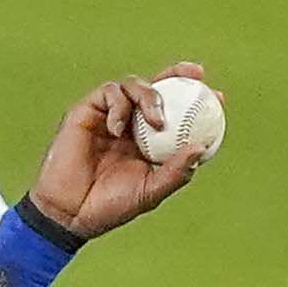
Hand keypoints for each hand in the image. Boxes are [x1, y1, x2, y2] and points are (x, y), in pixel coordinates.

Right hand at [27, 64, 211, 238]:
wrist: (69, 212)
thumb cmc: (110, 207)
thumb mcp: (150, 191)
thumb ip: (175, 171)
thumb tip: (200, 147)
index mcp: (149, 141)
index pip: (176, 113)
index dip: (196, 100)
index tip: (218, 97)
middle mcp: (130, 124)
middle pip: (156, 89)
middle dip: (177, 74)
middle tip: (196, 75)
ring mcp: (108, 115)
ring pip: (133, 86)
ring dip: (149, 96)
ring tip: (156, 120)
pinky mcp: (86, 111)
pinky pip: (108, 94)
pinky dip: (118, 106)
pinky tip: (118, 128)